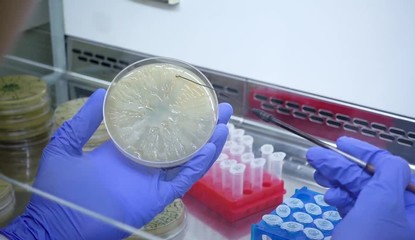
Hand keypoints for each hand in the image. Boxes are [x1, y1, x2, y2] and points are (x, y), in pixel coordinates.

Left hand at [0, 89, 232, 239]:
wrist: (57, 224)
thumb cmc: (59, 189)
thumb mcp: (67, 145)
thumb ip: (83, 122)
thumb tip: (102, 94)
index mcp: (126, 150)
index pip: (157, 130)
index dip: (175, 116)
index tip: (190, 99)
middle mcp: (144, 163)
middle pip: (180, 142)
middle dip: (201, 126)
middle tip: (219, 108)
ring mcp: (153, 181)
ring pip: (188, 160)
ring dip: (207, 143)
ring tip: (223, 124)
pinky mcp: (158, 197)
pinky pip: (183, 180)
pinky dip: (198, 165)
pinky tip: (210, 148)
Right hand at [306, 136, 414, 239]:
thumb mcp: (383, 204)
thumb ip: (388, 174)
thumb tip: (385, 159)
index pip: (392, 169)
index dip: (366, 153)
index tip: (341, 142)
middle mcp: (401, 215)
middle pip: (371, 180)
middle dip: (343, 166)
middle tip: (316, 156)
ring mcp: (382, 225)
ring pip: (358, 192)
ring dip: (336, 180)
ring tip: (316, 173)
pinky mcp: (364, 232)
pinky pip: (352, 207)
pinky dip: (339, 198)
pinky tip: (328, 196)